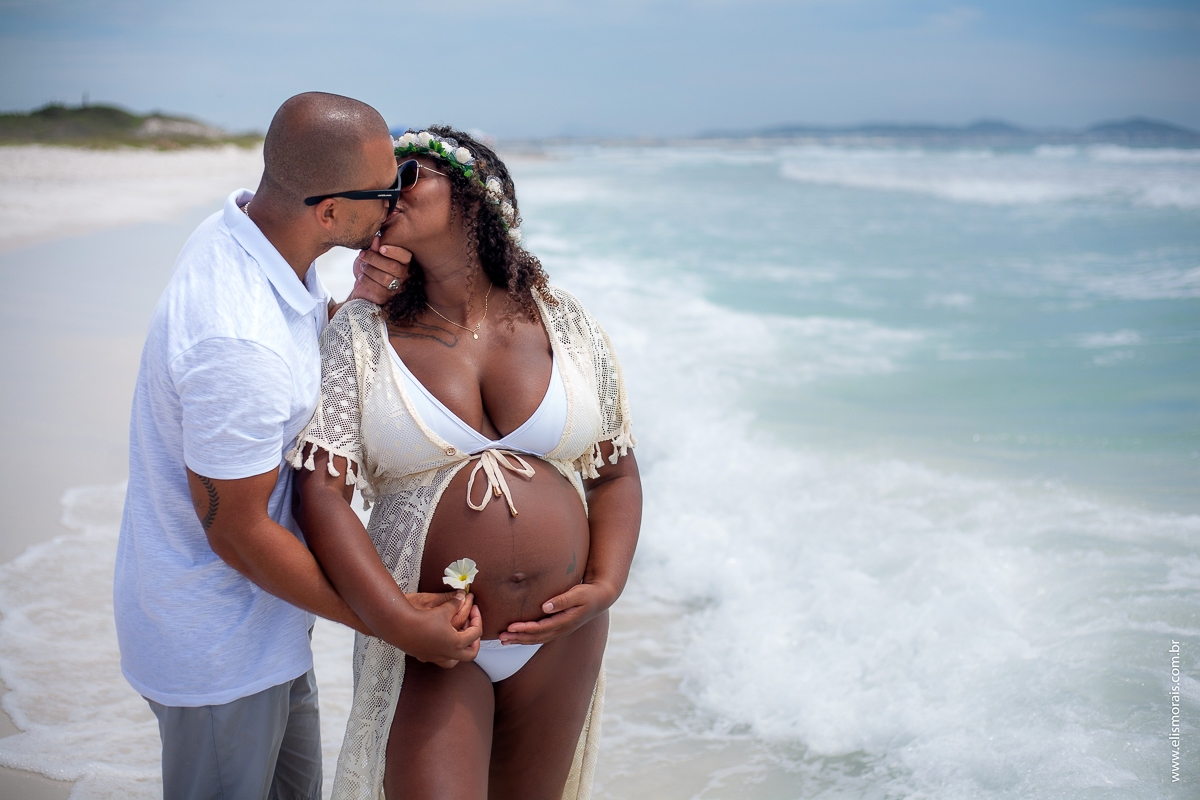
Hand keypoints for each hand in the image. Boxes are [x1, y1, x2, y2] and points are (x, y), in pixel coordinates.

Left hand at [346, 237, 411, 304]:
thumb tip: (377, 238)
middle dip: (374, 259)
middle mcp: (404, 275)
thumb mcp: (371, 254)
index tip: (381, 248)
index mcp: (403, 262)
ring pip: (384, 278)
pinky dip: (366, 280)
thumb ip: (375, 247)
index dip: (394, 251)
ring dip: (369, 270)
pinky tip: (361, 276)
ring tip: (363, 266)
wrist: (362, 285)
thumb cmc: (370, 266)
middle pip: (392, 266)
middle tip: (362, 254)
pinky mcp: (386, 297)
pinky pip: (377, 288)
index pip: (405, 256)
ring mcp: (396, 288)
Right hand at [402, 590, 481, 667]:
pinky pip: (439, 659)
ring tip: (459, 638)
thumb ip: (456, 603)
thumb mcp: (444, 609)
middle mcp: (448, 654)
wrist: (401, 627)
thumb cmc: (422, 619)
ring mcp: (436, 658)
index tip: (474, 608)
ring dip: (460, 651)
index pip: (476, 633)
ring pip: (454, 661)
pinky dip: (444, 652)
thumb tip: (463, 597)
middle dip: (475, 641)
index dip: (478, 618)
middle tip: (472, 628)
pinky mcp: (425, 657)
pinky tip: (440, 641)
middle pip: (471, 653)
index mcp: (457, 643)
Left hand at [498, 582, 615, 644]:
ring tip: (504, 640)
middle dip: (518, 638)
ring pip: (537, 639)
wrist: (600, 598)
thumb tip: (545, 606)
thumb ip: (562, 600)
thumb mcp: (578, 594)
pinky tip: (518, 636)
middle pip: (536, 637)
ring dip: (520, 640)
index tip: (511, 626)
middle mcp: (561, 629)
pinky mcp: (558, 627)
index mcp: (564, 622)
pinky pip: (540, 636)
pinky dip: (528, 637)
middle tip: (501, 637)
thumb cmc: (588, 594)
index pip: (541, 628)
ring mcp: (560, 630)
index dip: (525, 629)